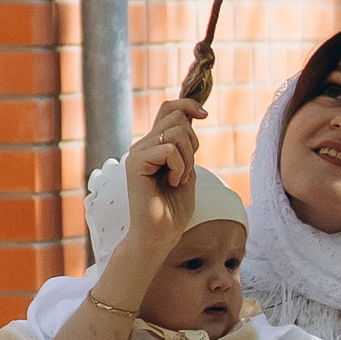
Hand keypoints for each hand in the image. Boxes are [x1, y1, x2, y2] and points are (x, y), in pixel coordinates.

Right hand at [125, 97, 201, 250]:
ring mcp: (137, 152)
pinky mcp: (135, 163)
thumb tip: (194, 113)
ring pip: (176, 132)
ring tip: (180, 178)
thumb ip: (185, 144)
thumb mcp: (186, 168)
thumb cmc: (173, 208)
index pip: (169, 108)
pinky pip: (168, 150)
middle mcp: (143, 144)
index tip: (204, 114)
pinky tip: (173, 183)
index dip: (188, 104)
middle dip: (193, 142)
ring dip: (188, 158)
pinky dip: (179, 167)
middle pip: (176, 117)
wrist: (160, 235)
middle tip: (186, 170)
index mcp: (154, 144)